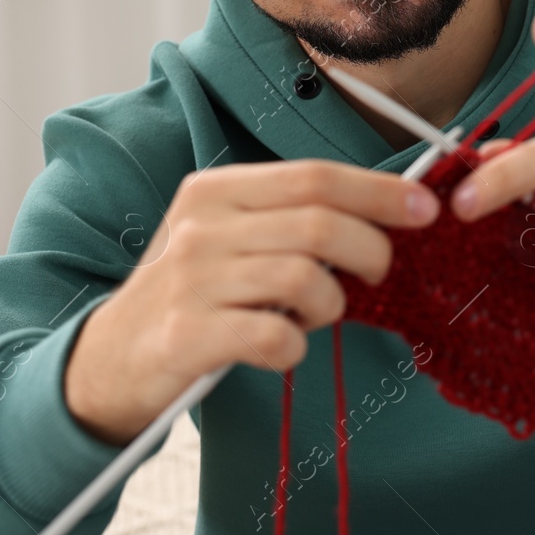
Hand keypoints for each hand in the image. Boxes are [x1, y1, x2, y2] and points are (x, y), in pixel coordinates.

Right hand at [64, 161, 440, 445]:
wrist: (109, 358)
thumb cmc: (195, 291)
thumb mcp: (232, 234)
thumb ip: (295, 215)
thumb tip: (391, 206)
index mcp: (218, 189)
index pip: (317, 176)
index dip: (381, 192)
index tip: (425, 209)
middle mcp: (202, 226)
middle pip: (320, 224)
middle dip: (371, 250)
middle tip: (377, 274)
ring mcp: (191, 279)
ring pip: (305, 278)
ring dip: (332, 305)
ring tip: (317, 314)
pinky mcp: (186, 334)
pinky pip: (274, 334)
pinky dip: (296, 347)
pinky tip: (284, 347)